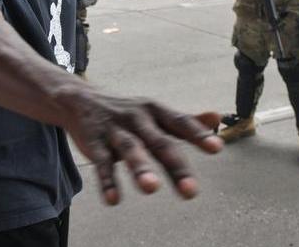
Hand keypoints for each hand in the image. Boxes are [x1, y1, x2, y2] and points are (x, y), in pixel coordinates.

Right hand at [62, 90, 221, 204]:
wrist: (81, 98)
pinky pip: (101, 162)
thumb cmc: (128, 111)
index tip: (216, 148)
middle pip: (159, 142)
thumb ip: (185, 120)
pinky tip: (114, 200)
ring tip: (151, 189)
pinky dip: (107, 181)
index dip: (198, 134)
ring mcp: (115, 130)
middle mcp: (138, 118)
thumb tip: (217, 116)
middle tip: (191, 192)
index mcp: (156, 111)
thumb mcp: (156, 113)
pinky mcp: (94, 142)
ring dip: (140, 168)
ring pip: (130, 148)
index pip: (180, 122)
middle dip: (175, 166)